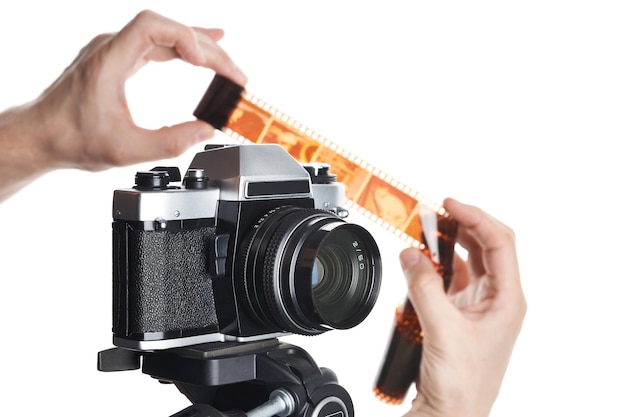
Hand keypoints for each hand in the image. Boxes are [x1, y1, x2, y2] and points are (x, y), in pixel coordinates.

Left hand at [0, 10, 246, 200]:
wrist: (41, 137)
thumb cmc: (71, 139)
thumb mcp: (126, 149)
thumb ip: (171, 142)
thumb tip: (206, 131)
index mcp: (109, 60)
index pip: (153, 27)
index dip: (186, 37)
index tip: (208, 62)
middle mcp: (111, 48)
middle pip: (167, 30)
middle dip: (206, 48)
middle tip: (234, 72)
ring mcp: (114, 51)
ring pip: (164, 35)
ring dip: (197, 48)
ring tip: (226, 63)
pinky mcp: (118, 60)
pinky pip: (156, 44)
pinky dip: (182, 48)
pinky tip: (199, 52)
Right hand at [400, 198, 525, 416]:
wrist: (452, 414)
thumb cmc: (462, 384)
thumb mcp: (442, 329)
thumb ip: (424, 287)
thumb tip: (410, 254)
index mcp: (508, 300)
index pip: (499, 243)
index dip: (476, 217)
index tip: (450, 204)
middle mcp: (498, 299)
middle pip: (487, 246)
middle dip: (463, 224)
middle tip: (436, 210)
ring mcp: (480, 306)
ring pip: (470, 261)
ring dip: (450, 242)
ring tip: (428, 228)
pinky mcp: (461, 314)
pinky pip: (452, 278)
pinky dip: (438, 264)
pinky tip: (422, 258)